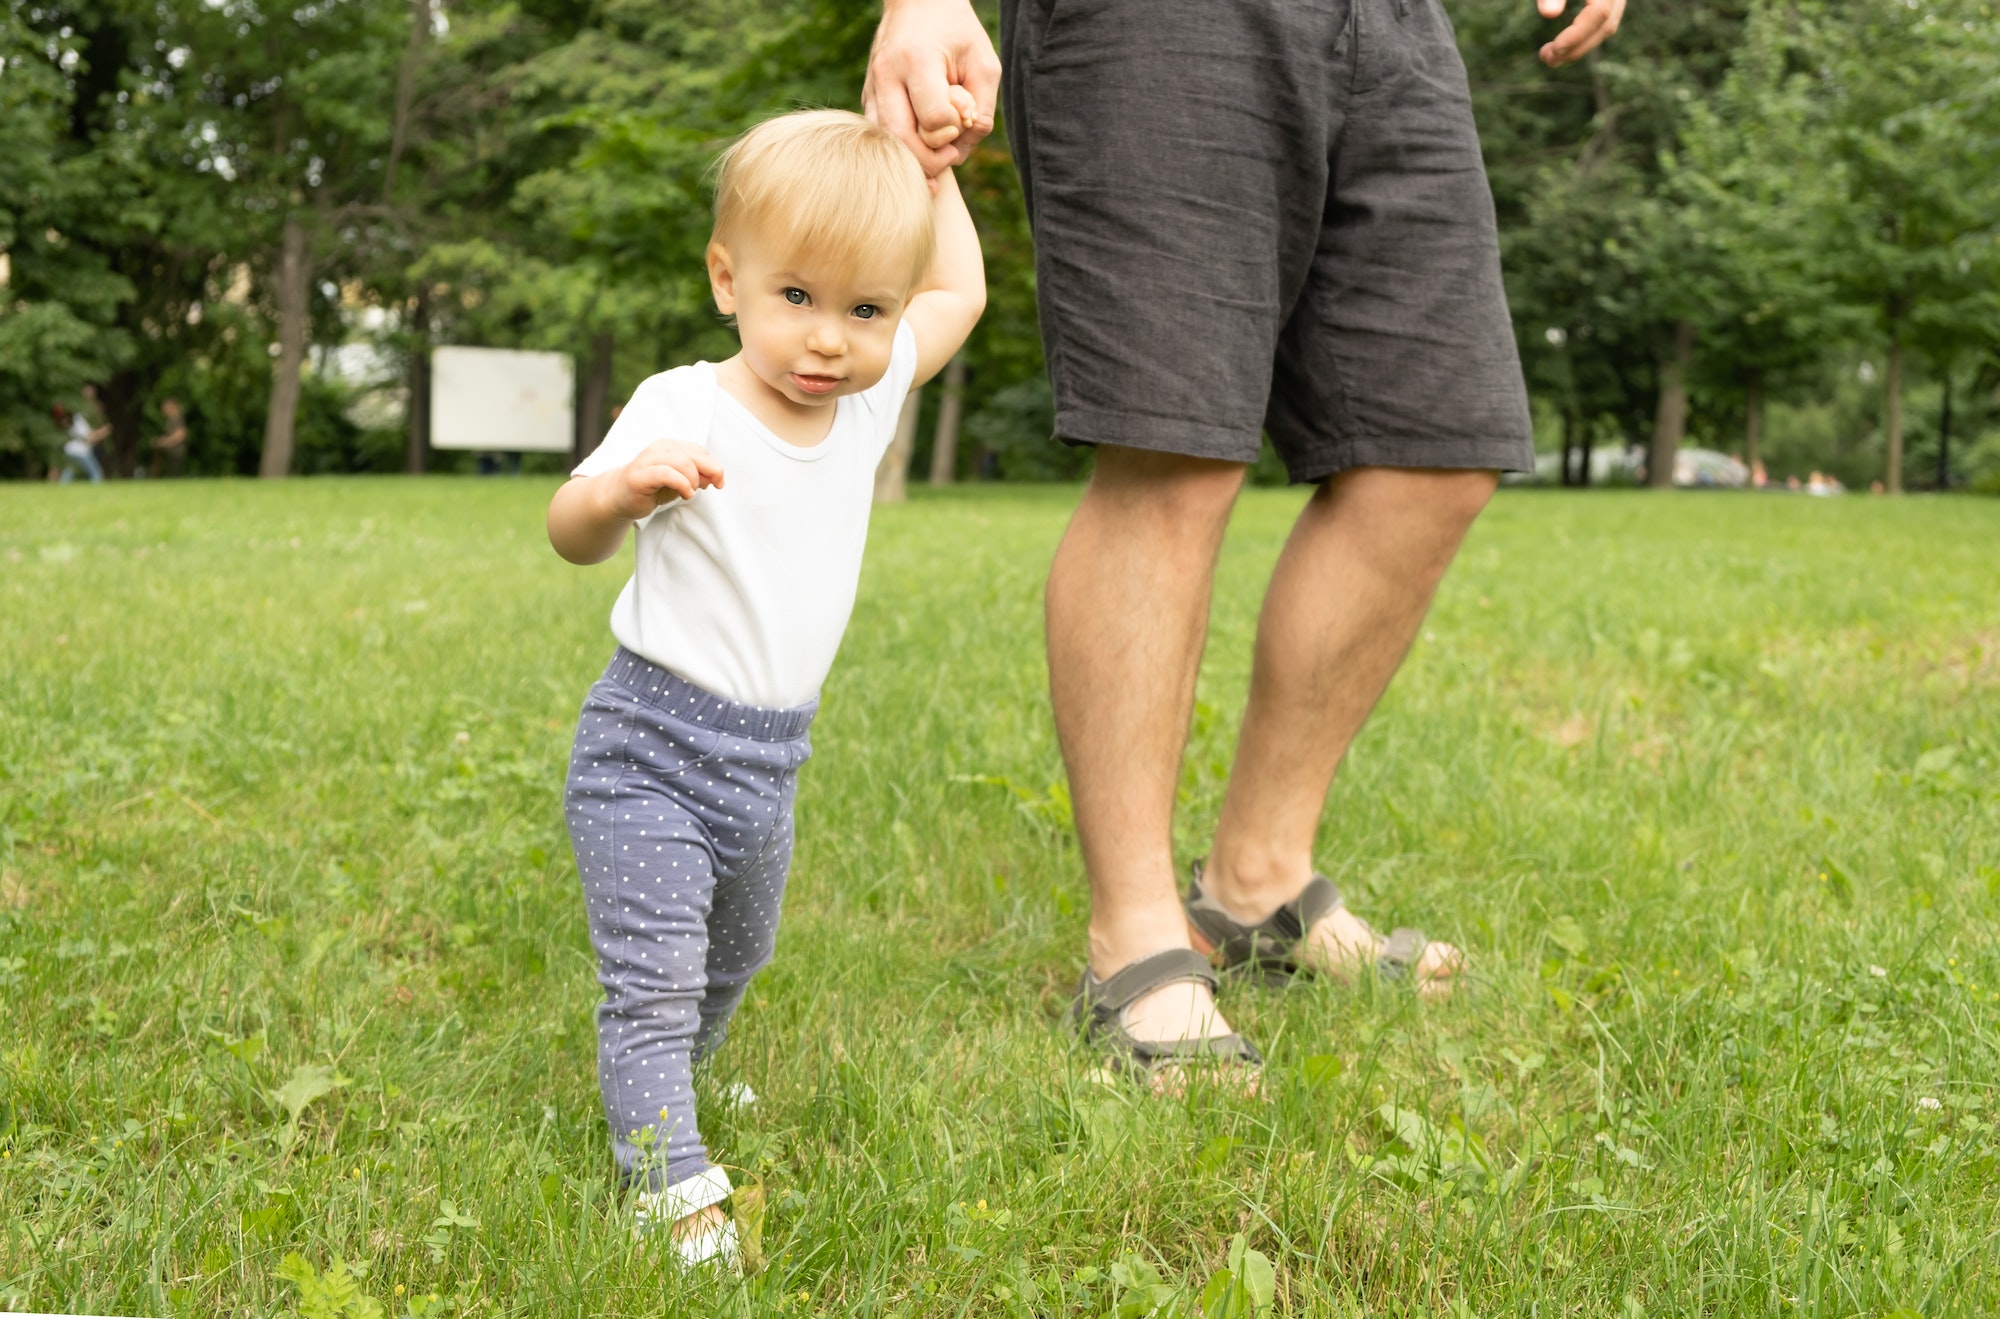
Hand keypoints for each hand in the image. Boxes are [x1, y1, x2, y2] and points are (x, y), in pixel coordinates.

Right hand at [610, 438, 723, 518]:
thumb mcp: (680, 481)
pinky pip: (666, 474)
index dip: (713, 466)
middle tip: (710, 487)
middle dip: (709, 471)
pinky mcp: (639, 475)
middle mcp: (659, 449)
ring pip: (682, 461)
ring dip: (693, 479)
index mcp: (670, 446)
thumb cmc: (652, 488)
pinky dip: (682, 484)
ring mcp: (647, 460)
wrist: (619, 497)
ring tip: (690, 492)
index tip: (717, 483)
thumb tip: (715, 477)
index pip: (699, 451)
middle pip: (694, 455)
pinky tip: (686, 494)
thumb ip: (697, 476)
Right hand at [863, 0, 1000, 175]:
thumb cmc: (956, 32)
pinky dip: (901, 148)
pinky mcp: (868, 96)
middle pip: (900, 139)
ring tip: (936, 153)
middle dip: (930, 159)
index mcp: (916, 61)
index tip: (963, 119)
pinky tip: (920, 147)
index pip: (933, 119)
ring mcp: (871, 87)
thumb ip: (982, 108)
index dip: (954, 131)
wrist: (918, 3)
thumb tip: (961, 149)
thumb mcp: (983, 63)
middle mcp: (886, 75)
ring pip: (885, 142)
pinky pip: (881, 135)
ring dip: (912, 158)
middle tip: (950, 154)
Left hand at [1537, 0, 1625, 66]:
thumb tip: (1549, 14)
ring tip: (1549, 56)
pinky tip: (1562, 46)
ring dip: (1580, 47)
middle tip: (1546, 59)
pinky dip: (1584, 37)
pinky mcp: (1612, 1)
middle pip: (1606, 26)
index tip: (1554, 50)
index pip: (1599, 13)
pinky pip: (1603, 23)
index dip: (1577, 34)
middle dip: (1577, 47)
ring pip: (1607, 28)